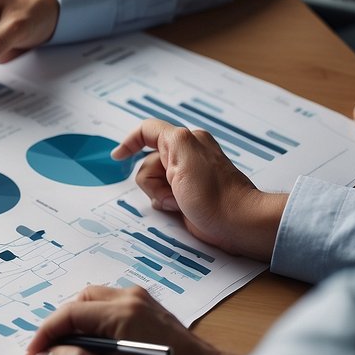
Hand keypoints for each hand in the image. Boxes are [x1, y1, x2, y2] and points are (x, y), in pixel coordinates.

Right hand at [26, 285, 238, 354]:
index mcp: (121, 313)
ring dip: (76, 322)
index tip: (34, 354)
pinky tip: (94, 343)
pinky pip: (108, 304)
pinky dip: (93, 320)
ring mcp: (139, 299)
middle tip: (50, 353)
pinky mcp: (145, 306)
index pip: (69, 315)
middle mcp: (129, 298)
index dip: (45, 334)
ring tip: (71, 349)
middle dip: (59, 327)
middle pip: (78, 303)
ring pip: (92, 300)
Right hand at [112, 120, 287, 260]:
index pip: (149, 131)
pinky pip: (160, 196)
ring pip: (151, 182)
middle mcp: (184, 155)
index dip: (130, 142)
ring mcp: (184, 177)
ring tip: (179, 202)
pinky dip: (164, 203)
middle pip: (146, 163)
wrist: (235, 222)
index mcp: (184, 140)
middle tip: (172, 190)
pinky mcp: (185, 195)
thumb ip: (163, 135)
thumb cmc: (213, 192)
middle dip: (152, 181)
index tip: (118, 157)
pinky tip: (179, 209)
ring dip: (158, 194)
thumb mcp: (184, 152)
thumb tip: (146, 133)